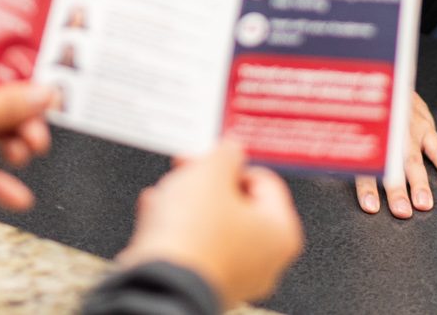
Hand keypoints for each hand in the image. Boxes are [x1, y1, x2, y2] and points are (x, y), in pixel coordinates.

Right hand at [118, 140, 302, 307]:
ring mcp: (234, 278)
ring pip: (211, 225)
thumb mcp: (211, 172)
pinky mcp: (202, 286)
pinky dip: (175, 228)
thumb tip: (230, 151)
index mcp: (281, 232)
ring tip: (164, 193)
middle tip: (184, 169)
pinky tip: (155, 213)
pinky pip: (192, 247)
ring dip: (185, 203)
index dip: (231, 161)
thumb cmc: (193, 236)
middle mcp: (264, 261)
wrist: (158, 284)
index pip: (264, 180)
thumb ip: (225, 154)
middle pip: (236, 204)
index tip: (209, 154)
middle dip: (204, 183)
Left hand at [353, 91, 436, 218]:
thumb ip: (344, 152)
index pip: (366, 164)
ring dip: (420, 182)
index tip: (371, 207)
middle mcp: (389, 132)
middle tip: (401, 211)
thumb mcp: (351, 126)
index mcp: (368, 137)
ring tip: (425, 204)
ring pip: (414, 157)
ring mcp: (408, 128)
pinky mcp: (426, 125)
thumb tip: (330, 176)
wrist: (387, 80)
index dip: (367, 187)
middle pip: (392, 163)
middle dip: (396, 188)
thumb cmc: (367, 111)